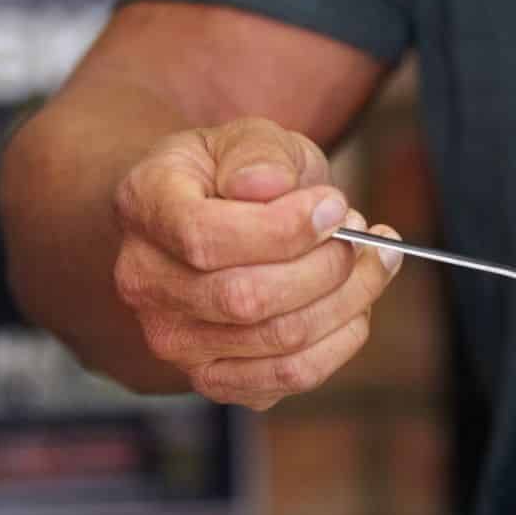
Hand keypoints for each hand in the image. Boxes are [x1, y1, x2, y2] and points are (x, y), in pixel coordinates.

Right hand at [111, 117, 401, 409]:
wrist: (219, 215)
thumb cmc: (238, 174)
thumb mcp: (249, 138)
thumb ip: (259, 153)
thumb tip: (269, 184)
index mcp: (144, 207)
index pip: (203, 237)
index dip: (282, 228)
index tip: (334, 206)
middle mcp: (144, 281)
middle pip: (246, 298)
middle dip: (326, 265)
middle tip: (360, 233)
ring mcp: (175, 338)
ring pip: (279, 340)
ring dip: (349, 299)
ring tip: (371, 259)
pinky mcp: (215, 377)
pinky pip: (291, 376)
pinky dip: (342, 339)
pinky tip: (359, 302)